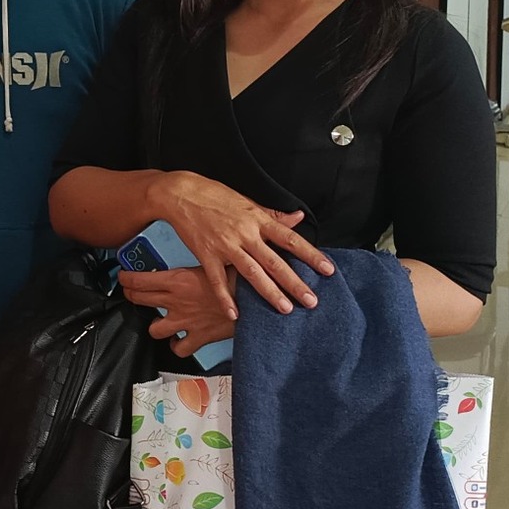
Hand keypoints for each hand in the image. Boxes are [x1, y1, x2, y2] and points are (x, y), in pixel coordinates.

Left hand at [122, 268, 235, 356]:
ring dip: (155, 325)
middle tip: (132, 293)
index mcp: (178, 280)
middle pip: (140, 300)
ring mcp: (185, 322)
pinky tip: (178, 341)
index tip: (123, 278)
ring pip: (153, 329)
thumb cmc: (236, 278)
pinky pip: (179, 349)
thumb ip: (190, 271)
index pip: (139, 280)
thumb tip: (182, 268)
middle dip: (132, 296)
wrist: (255, 297)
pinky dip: (177, 347)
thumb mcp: (209, 265)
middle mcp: (176, 302)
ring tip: (159, 320)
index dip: (126, 279)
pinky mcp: (198, 337)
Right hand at [149, 171, 332, 315]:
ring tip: (286, 309)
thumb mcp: (247, 201)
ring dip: (270, 293)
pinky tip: (235, 315)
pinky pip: (218, 280)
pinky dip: (225, 298)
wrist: (180, 193)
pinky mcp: (206, 254)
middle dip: (295, 283)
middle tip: (311, 301)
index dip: (310, 255)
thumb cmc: (214, 195)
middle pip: (274, 261)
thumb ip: (272, 214)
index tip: (328, 269)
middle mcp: (244, 233)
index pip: (290, 239)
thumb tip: (298, 218)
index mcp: (257, 219)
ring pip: (251, 273)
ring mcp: (225, 245)